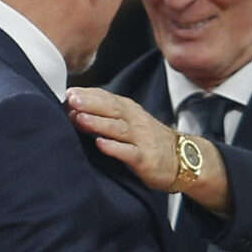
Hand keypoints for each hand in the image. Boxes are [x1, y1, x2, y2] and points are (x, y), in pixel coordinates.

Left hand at [64, 87, 180, 188]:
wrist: (182, 159)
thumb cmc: (148, 140)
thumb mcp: (130, 122)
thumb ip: (106, 115)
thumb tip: (73, 109)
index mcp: (129, 110)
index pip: (107, 98)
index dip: (88, 95)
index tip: (69, 93)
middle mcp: (135, 121)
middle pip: (112, 109)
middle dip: (90, 104)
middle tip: (71, 101)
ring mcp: (142, 140)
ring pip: (119, 129)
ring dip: (99, 123)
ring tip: (80, 119)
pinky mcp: (146, 159)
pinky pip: (129, 153)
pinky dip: (115, 148)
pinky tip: (101, 144)